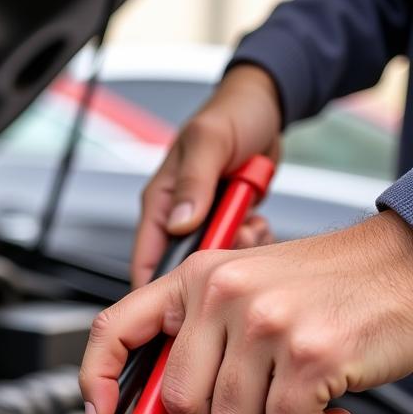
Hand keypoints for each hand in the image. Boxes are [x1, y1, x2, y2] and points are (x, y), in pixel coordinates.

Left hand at [81, 211, 412, 413]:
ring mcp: (267, 323)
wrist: (408, 264)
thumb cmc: (327, 289)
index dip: (96, 380)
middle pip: (175, 404)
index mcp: (197, 279)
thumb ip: (196, 347)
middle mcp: (224, 294)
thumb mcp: (245, 297)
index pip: (115, 329)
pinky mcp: (311, 354)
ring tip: (294, 407)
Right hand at [132, 64, 281, 287]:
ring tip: (249, 225)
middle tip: (233, 243)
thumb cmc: (232, 113)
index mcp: (159, 203)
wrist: (269, 104)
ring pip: (214, 265)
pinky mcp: (229, 224)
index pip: (144, 262)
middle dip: (209, 267)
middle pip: (182, 271)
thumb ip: (193, 183)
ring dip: (236, 250)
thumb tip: (178, 223)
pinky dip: (252, 243)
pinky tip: (258, 222)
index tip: (178, 308)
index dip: (154, 292)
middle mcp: (177, 219)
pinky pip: (238, 251)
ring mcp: (205, 224)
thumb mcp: (210, 141)